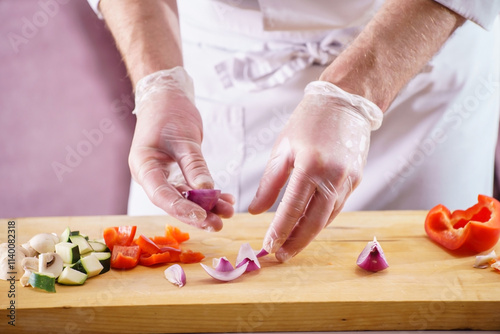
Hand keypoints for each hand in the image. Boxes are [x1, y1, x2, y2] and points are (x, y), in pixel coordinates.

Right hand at [129, 67, 233, 230]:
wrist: (166, 98)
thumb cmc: (169, 112)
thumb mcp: (184, 138)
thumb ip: (194, 165)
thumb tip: (206, 190)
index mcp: (144, 166)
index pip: (161, 194)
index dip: (181, 208)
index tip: (202, 217)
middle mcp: (151, 176)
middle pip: (174, 201)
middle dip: (197, 214)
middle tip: (219, 224)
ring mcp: (163, 176)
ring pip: (185, 198)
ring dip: (207, 206)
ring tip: (228, 212)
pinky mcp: (176, 174)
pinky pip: (192, 189)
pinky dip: (208, 194)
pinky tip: (225, 199)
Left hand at [248, 81, 382, 260]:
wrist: (345, 102)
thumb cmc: (308, 122)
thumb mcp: (283, 148)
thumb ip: (269, 183)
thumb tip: (255, 212)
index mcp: (311, 165)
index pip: (293, 208)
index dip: (280, 231)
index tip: (268, 247)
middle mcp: (333, 176)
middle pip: (314, 221)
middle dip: (296, 242)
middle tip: (281, 256)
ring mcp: (349, 180)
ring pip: (328, 217)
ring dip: (309, 235)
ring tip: (291, 246)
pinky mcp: (357, 180)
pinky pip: (337, 207)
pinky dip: (322, 220)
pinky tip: (308, 228)